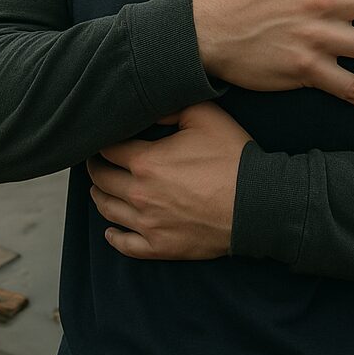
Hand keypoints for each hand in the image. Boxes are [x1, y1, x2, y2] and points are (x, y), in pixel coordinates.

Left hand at [87, 102, 250, 259]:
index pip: (108, 149)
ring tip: (100, 188)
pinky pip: (125, 245)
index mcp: (146, 162)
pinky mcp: (160, 247)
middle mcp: (139, 194)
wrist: (257, 202)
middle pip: (102, 180)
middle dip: (96, 168)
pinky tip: (110, 230)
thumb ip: (171, 108)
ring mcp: (148, 224)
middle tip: (96, 161)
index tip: (103, 138)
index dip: (102, 142)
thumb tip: (148, 109)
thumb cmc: (232, 157)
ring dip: (100, 197)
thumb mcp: (205, 116)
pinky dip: (113, 237)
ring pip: (108, 211)